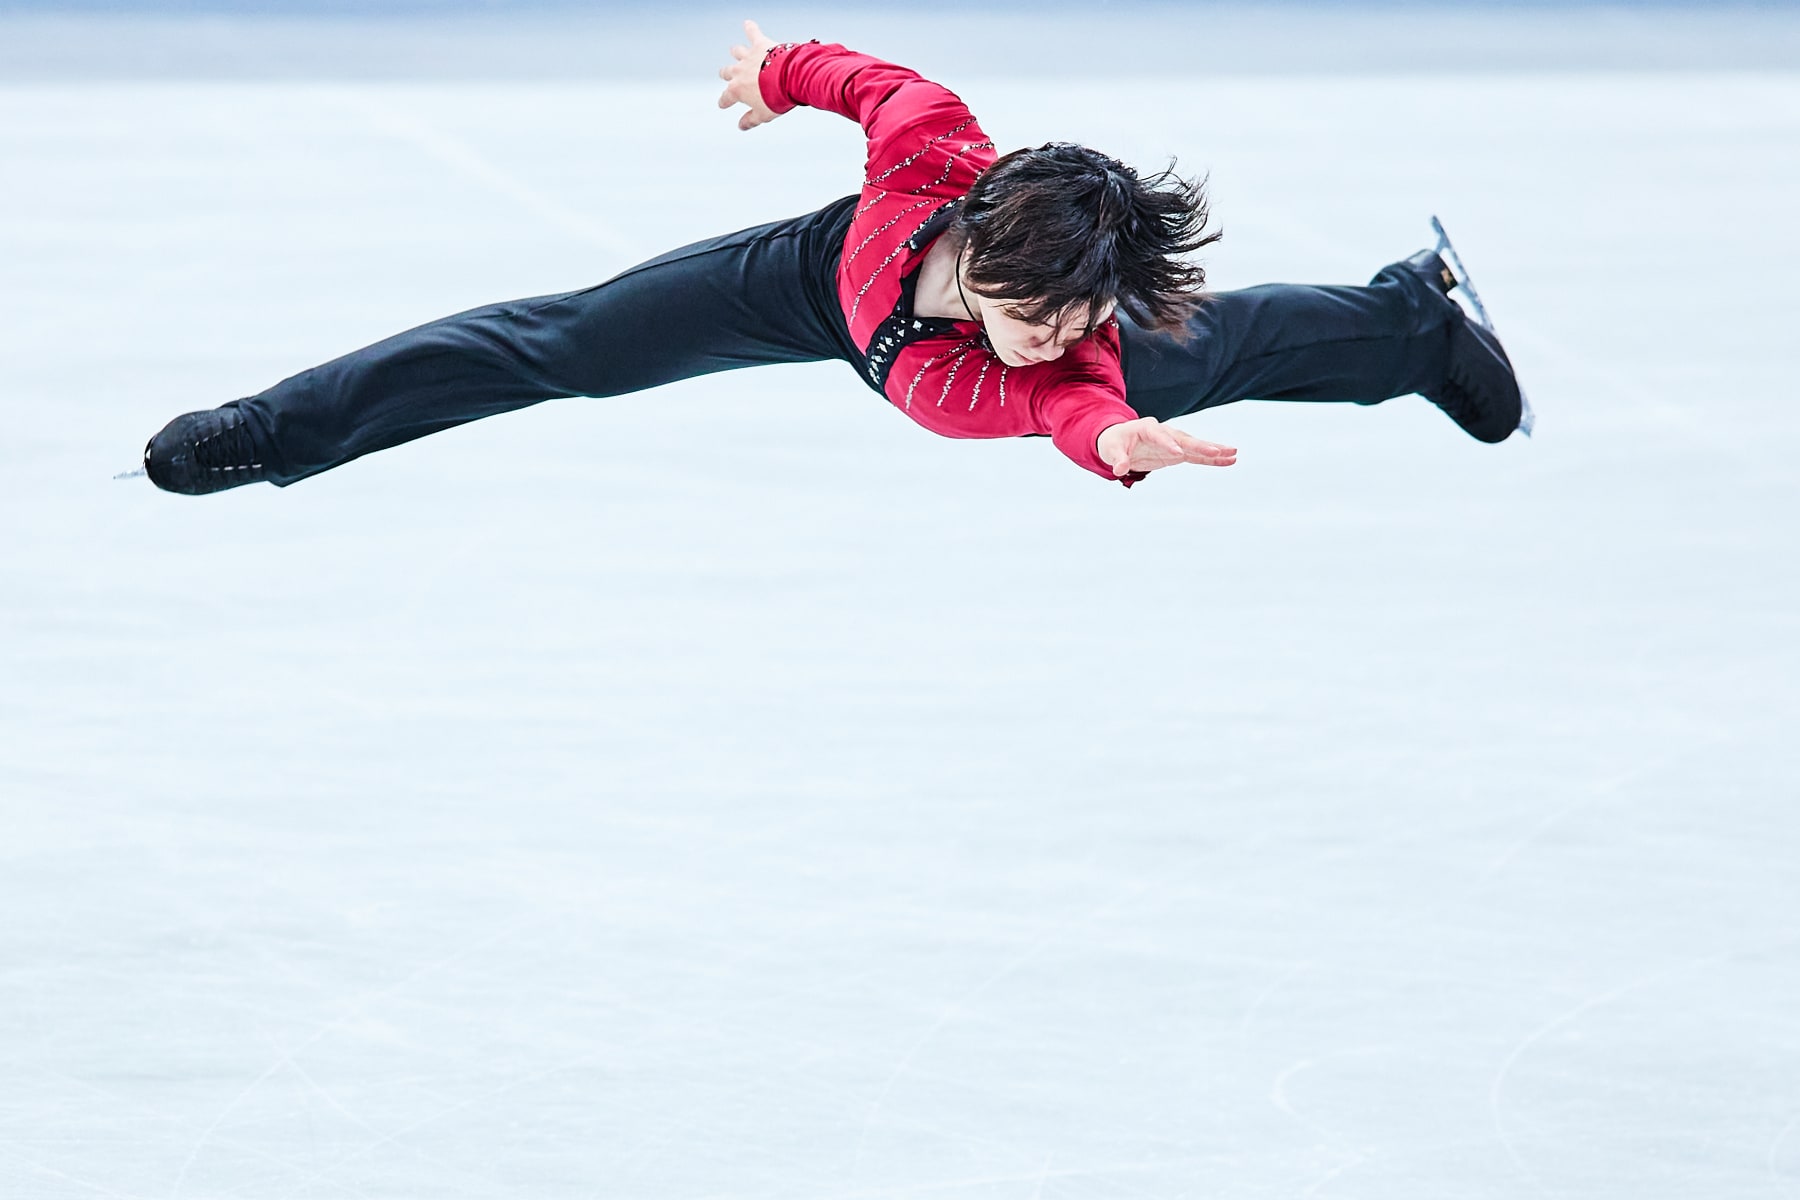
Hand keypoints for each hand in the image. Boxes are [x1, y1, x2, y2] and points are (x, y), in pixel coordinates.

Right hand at [717, 19, 781, 130]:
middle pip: (727, 72)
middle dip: (726, 75)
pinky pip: (753, 32)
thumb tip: (741, 126)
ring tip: (735, 51)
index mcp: (737, 90)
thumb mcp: (763, 115)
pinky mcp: (760, 44)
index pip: (726, 97)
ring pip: (737, 52)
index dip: (724, 101)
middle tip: (725, 76)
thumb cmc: (777, 97)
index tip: (723, 104)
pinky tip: (748, 24)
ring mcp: (749, 56)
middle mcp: (739, 71)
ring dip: (736, 52)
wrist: (790, 78)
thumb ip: (751, 120)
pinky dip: (750, 28)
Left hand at [1097, 416, 1236, 476]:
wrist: (1119, 441)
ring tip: (1233, 454)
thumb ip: (1117, 459)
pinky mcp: (1178, 452)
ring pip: (1195, 446)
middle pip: (1184, 439)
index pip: (1160, 435)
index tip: (1179, 453)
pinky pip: (1197, 456)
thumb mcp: (1111, 450)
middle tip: (1217, 451)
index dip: (1168, 444)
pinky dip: (1212, 459)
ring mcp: (1173, 442)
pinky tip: (1229, 460)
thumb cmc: (1114, 443)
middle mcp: (1164, 432)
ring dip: (1214, 450)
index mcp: (1147, 428)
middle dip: (1200, 445)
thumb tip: (1119, 470)